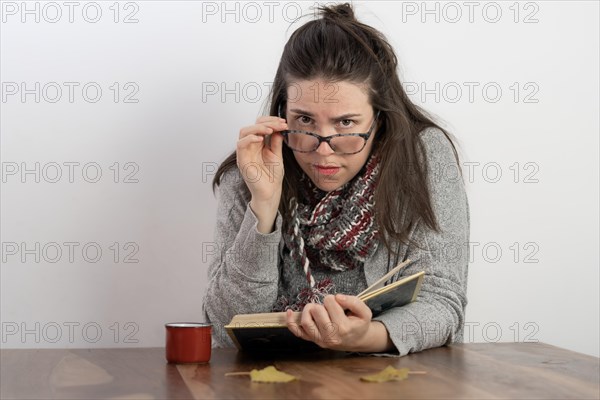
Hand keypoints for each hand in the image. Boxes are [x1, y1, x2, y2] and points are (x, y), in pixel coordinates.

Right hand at [236, 116, 286, 231]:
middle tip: (280, 125)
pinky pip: (240, 144)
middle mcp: (250, 146)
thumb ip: (276, 141)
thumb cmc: (272, 176)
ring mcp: (245, 153)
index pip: (260, 125)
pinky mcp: (242, 160)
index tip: (284, 123)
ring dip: (258, 127)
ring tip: (271, 130)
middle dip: (267, 122)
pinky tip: (261, 139)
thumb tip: (279, 128)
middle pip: (252, 125)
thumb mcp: (277, 155)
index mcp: (258, 144)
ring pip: (244, 131)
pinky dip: (250, 138)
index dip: (271, 121)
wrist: (270, 192)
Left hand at [286, 294, 393, 351]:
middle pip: (316, 310)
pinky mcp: (313, 340)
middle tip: (331, 308)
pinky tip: (289, 312)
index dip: (334, 299)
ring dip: (309, 310)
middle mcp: (330, 336)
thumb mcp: (364, 312)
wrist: (357, 341)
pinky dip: (291, 323)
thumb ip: (354, 301)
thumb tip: (337, 297)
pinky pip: (298, 332)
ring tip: (317, 309)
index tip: (340, 305)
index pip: (330, 302)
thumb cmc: (359, 324)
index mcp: (343, 327)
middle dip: (323, 304)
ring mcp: (320, 339)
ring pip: (305, 320)